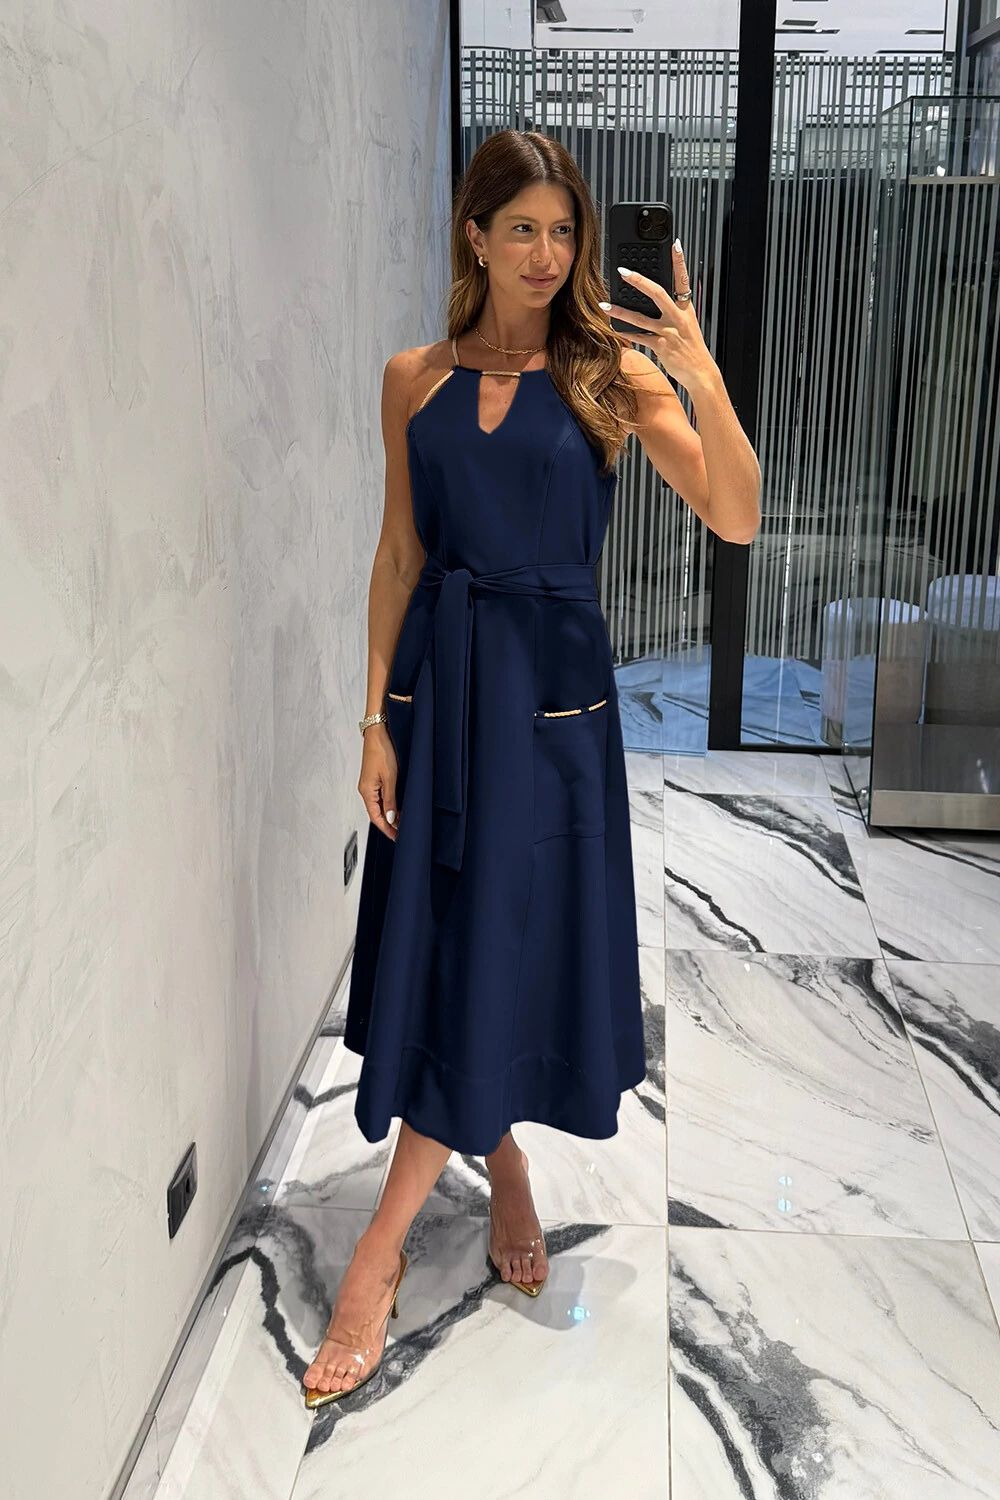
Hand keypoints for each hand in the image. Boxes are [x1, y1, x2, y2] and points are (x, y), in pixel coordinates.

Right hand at [359, 725, 399, 839]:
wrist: (378, 732)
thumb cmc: (381, 751)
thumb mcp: (390, 778)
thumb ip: (390, 799)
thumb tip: (390, 818)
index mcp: (366, 791)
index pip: (376, 817)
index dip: (387, 829)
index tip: (397, 838)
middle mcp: (366, 789)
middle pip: (377, 813)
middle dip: (390, 824)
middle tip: (403, 832)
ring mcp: (369, 784)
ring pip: (379, 805)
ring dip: (390, 814)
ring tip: (403, 822)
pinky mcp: (374, 778)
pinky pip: (380, 797)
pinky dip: (389, 804)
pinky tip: (398, 807)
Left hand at [600, 240, 717, 392]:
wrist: (700, 371)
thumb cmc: (692, 347)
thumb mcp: (687, 323)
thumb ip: (673, 310)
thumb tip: (654, 298)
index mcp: (685, 308)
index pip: (683, 279)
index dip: (680, 262)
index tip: (676, 245)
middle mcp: (677, 317)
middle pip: (658, 293)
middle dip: (639, 281)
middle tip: (623, 272)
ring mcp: (668, 331)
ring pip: (641, 318)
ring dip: (621, 311)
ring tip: (605, 305)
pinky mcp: (660, 346)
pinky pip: (639, 337)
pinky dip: (625, 333)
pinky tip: (613, 328)